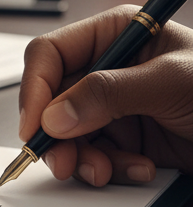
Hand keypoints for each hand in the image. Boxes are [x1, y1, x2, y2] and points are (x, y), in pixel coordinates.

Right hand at [18, 6, 192, 185]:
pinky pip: (94, 155)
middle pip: (51, 99)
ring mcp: (116, 105)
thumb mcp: (171, 83)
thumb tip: (55, 115)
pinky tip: (140, 169)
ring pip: (67, 133)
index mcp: (116, 34)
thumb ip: (109, 93)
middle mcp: (108, 68)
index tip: (34, 126)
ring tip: (105, 172)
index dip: (35, 89)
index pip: (50, 54)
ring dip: (83, 157)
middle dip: (57, 134)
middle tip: (64, 162)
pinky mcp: (128, 138)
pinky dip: (109, 169)